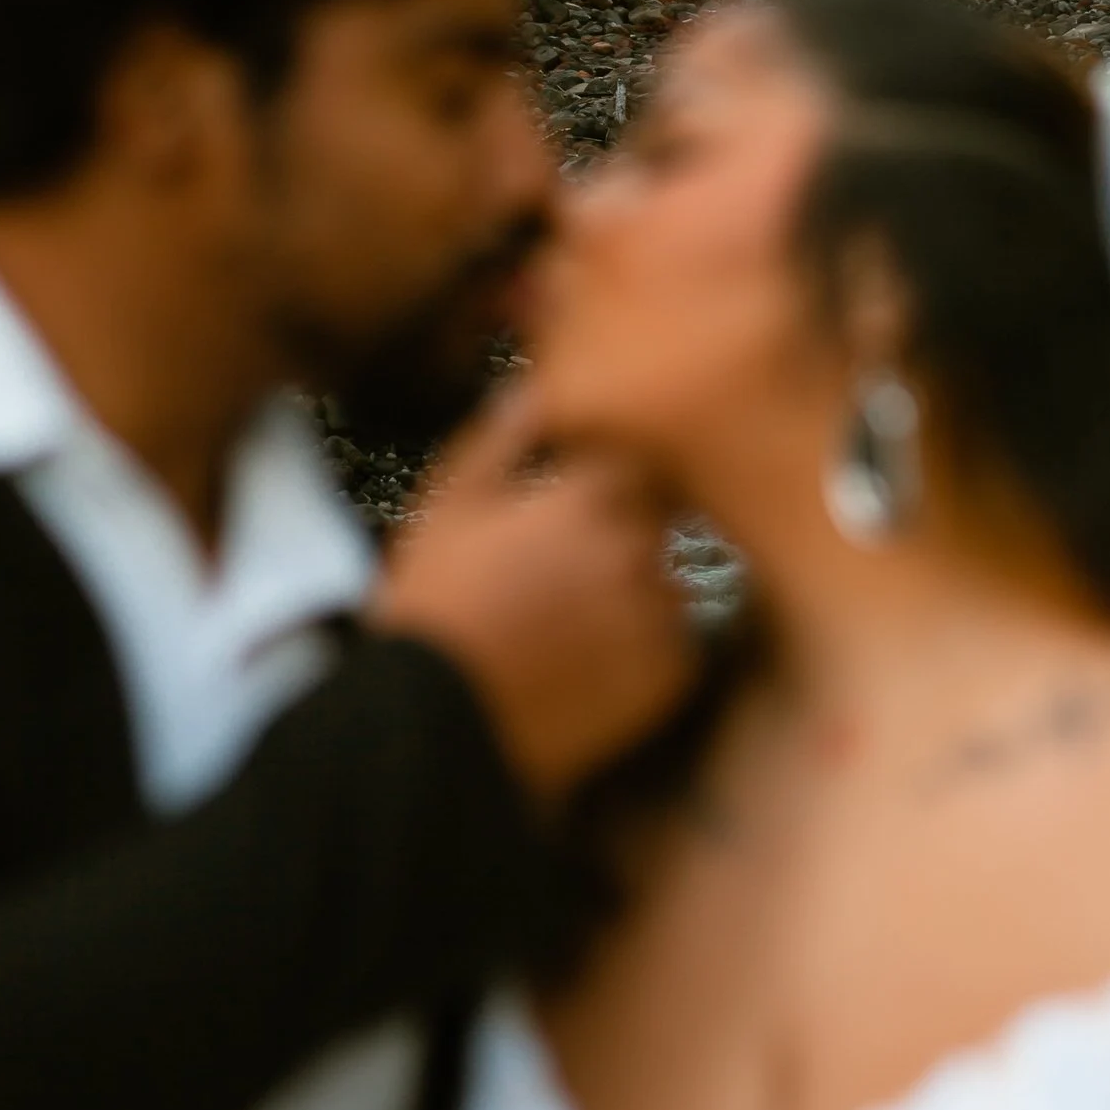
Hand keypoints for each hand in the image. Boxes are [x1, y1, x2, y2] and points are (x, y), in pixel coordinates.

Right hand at [370, 383, 693, 798]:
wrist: (435, 724)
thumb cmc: (434, 602)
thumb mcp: (448, 503)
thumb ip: (502, 436)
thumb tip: (536, 385)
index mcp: (593, 495)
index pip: (643, 460)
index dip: (614, 476)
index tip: (581, 495)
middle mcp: (642, 547)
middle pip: (659, 523)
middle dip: (624, 534)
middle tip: (560, 572)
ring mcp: (662, 614)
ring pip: (668, 584)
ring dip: (635, 593)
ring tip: (566, 628)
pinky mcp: (671, 677)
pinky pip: (675, 647)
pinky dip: (644, 652)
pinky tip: (585, 667)